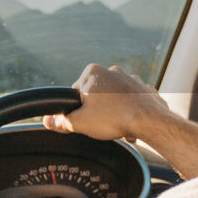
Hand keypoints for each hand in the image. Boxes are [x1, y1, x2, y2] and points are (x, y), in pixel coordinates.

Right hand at [43, 64, 168, 141]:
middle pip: (96, 95)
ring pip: (114, 99)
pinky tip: (130, 125)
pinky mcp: (144, 90)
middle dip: (97, 111)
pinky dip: (130, 113)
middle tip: (101, 125)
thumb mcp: (79, 122)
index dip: (77, 109)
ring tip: (117, 127)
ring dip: (114, 112)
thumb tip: (48, 120)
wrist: (150, 121)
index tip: (84, 120)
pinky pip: (132, 102)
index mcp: (93, 72)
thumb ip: (61, 121)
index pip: (76, 92)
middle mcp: (112, 71)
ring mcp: (131, 79)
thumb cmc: (113, 118)